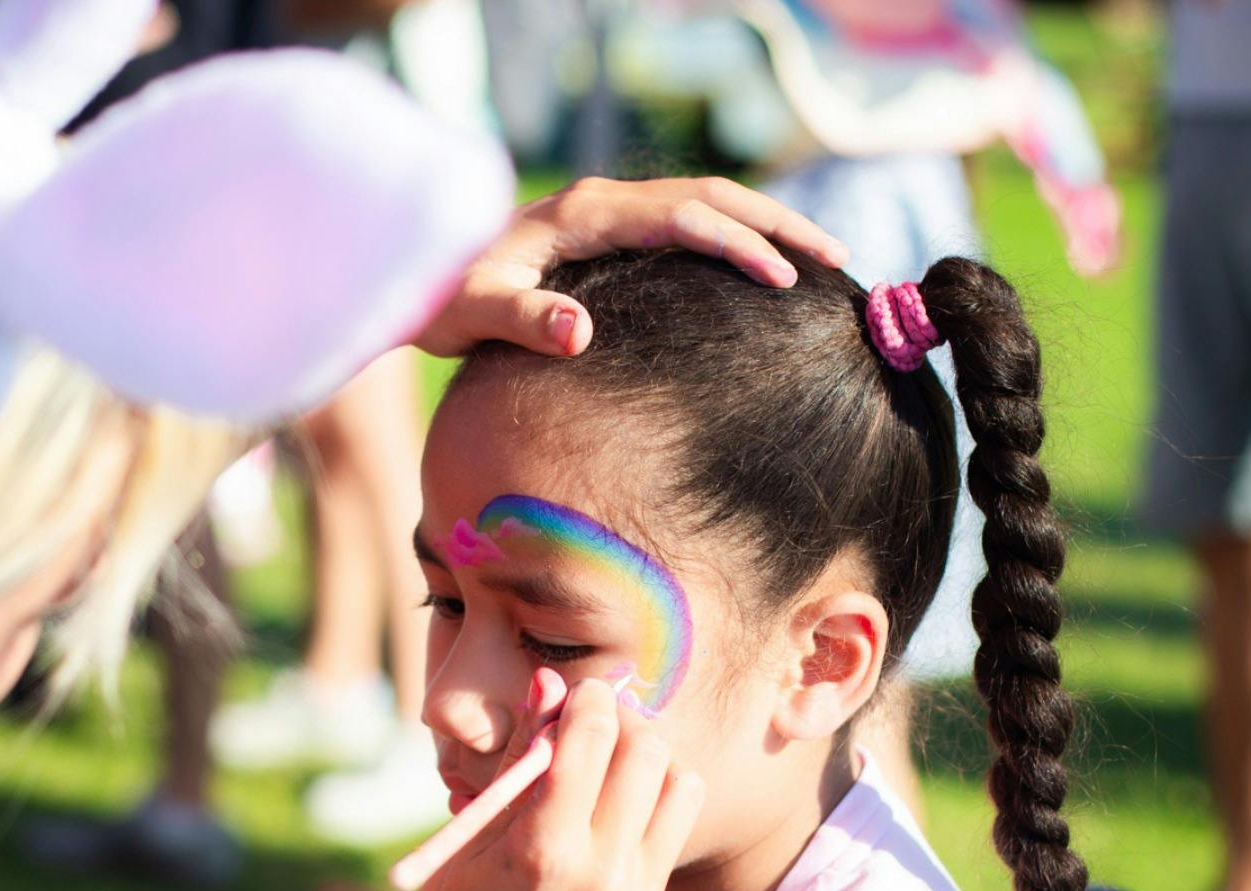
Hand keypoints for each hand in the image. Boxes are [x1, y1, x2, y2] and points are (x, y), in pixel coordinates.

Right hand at [380, 673, 702, 890]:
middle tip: (595, 729)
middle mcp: (603, 877)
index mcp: (545, 849)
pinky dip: (639, 824)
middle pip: (651, 754)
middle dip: (625, 726)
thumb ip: (522, 758)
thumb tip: (552, 682)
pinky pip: (666, 844)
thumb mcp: (473, 835)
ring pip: (680, 791)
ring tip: (606, 778)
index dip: (589, 701)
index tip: (578, 695)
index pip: (595, 736)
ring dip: (648, 769)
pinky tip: (597, 842)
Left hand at [414, 176, 849, 358]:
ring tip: (819, 259)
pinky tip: (761, 267)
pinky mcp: (608, 232)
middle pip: (710, 197)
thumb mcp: (474, 316)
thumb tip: (581, 334)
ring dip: (765, 224)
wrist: (414, 279)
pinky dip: (734, 235)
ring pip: (705, 203)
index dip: (737, 244)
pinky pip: (687, 222)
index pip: (682, 218)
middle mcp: (603, 202)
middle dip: (777, 223)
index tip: (784, 279)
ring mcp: (608, 214)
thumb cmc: (440, 300)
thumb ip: (524, 320)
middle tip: (837, 258)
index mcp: (585, 214)